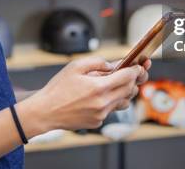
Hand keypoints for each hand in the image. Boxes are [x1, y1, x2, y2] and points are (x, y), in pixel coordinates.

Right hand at [25, 56, 145, 131]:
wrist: (45, 111)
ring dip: (125, 92)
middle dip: (134, 80)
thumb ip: (97, 62)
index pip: (127, 77)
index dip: (136, 70)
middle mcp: (103, 103)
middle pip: (130, 90)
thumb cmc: (58, 88)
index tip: (139, 65)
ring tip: (118, 84)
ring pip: (124, 102)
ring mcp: (101, 115)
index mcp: (99, 87)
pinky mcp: (97, 122)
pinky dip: (111, 101)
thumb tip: (112, 65)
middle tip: (133, 73)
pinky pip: (111, 110)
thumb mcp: (76, 66)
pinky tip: (101, 96)